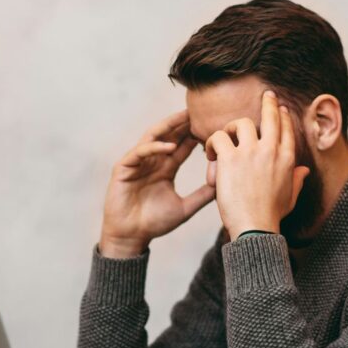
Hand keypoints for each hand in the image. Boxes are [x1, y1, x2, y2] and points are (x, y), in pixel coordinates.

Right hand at [99, 109, 215, 257]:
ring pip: (153, 137)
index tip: (212, 124)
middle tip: (201, 110)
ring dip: (168, 126)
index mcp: (165, 169)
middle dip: (183, 123)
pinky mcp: (124, 168)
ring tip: (185, 118)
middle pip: (168, 135)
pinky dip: (154, 147)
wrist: (131, 237)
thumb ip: (202, 196)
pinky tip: (169, 146)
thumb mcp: (185, 208)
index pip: (182, 145)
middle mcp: (152, 162)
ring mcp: (137, 163)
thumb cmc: (154, 224)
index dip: (194, 134)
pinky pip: (140, 152)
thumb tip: (224, 187)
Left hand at [204, 90, 309, 239]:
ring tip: (223, 141)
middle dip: (268, 103)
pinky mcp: (230, 158)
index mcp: (287, 159)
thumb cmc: (271, 216)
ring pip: (240, 123)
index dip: (282, 116)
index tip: (279, 109)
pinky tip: (211, 155)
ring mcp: (251, 152)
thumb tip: (305, 170)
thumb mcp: (290, 197)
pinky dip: (211, 143)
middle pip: (271, 116)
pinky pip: (218, 138)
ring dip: (230, 129)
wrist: (255, 227)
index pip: (286, 129)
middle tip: (266, 95)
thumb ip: (297, 180)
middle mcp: (271, 151)